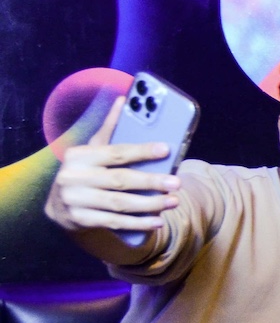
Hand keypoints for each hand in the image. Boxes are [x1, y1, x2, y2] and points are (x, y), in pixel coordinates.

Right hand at [44, 98, 179, 235]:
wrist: (60, 206)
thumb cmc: (85, 172)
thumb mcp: (93, 151)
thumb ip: (110, 129)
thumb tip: (124, 99)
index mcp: (78, 156)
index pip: (115, 152)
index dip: (141, 151)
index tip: (166, 149)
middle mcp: (73, 177)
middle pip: (119, 180)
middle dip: (151, 181)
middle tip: (177, 183)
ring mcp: (75, 201)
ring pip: (119, 203)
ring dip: (150, 204)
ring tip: (173, 201)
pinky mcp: (80, 220)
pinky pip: (115, 222)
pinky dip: (138, 222)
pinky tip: (158, 220)